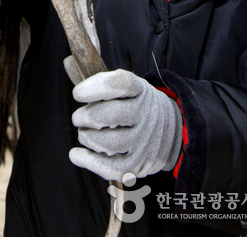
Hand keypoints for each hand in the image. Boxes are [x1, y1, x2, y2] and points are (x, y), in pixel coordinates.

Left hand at [68, 68, 182, 181]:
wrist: (172, 131)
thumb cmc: (137, 105)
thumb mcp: (130, 87)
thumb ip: (105, 84)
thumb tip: (74, 78)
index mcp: (141, 90)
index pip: (120, 83)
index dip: (96, 87)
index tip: (77, 93)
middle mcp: (145, 115)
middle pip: (112, 114)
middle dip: (87, 116)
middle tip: (78, 118)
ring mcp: (143, 141)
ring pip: (110, 142)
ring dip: (87, 137)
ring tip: (84, 133)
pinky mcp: (138, 164)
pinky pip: (111, 167)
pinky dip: (89, 161)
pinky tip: (76, 154)